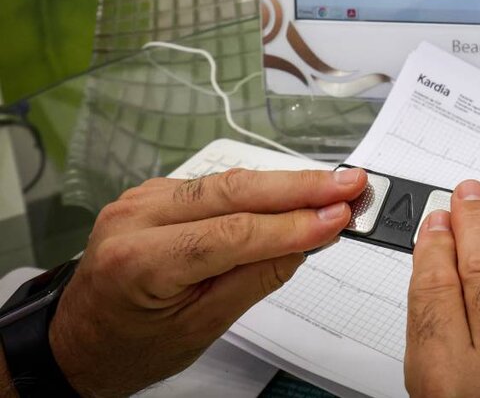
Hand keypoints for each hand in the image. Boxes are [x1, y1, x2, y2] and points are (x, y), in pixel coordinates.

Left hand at [49, 167, 366, 396]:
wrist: (79, 341)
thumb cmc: (132, 346)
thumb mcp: (201, 327)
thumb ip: (257, 278)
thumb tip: (310, 239)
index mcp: (140, 261)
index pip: (233, 234)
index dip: (293, 225)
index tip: (341, 218)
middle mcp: (136, 217)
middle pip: (233, 192)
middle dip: (300, 187)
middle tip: (351, 185)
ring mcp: (143, 198)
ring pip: (228, 182)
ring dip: (286, 183)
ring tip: (336, 185)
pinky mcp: (155, 192)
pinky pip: (216, 186)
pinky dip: (259, 189)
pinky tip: (294, 191)